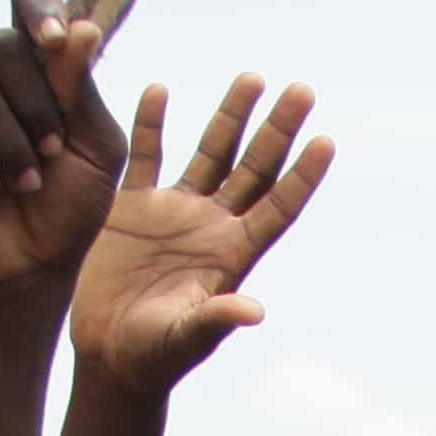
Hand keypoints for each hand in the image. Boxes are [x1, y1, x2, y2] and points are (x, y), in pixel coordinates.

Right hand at [0, 0, 130, 284]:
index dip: (36, 4)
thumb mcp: (96, 150)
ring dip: (8, 139)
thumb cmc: (69, 207)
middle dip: (36, 104)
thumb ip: (84, 92)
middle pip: (3, 43)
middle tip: (52, 152)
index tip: (54, 40)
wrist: (30, 266)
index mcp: (39, 67)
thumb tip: (81, 28)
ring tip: (26, 182)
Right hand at [71, 72, 332, 396]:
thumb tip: (255, 311)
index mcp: (232, 254)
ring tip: (253, 78)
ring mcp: (174, 213)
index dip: (302, 176)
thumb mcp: (185, 339)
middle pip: (254, 168)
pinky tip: (160, 90)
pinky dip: (150, 124)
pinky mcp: (132, 209)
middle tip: (303, 89)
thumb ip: (216, 320)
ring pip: (211, 153)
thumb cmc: (154, 357)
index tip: (326, 141)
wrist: (109, 356)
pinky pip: (146, 157)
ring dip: (231, 117)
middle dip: (278, 130)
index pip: (278, 206)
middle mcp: (212, 226)